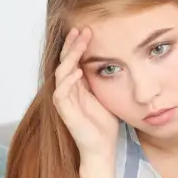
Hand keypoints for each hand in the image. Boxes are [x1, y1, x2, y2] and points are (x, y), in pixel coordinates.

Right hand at [53, 27, 119, 158]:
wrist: (102, 148)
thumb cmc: (105, 124)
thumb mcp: (108, 94)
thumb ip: (105, 79)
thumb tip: (116, 60)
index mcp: (76, 85)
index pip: (73, 59)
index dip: (77, 44)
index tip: (87, 29)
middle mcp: (67, 89)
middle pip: (65, 61)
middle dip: (73, 44)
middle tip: (82, 29)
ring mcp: (64, 100)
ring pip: (61, 72)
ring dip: (70, 57)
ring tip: (80, 43)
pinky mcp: (65, 112)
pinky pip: (61, 93)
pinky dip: (68, 81)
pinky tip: (78, 71)